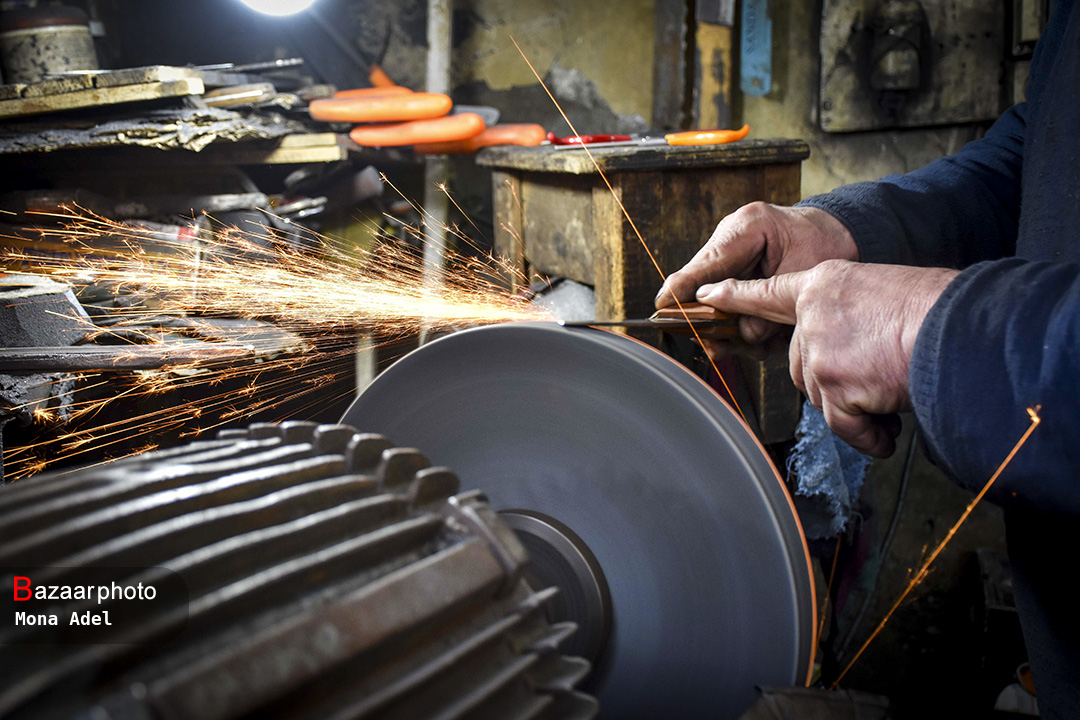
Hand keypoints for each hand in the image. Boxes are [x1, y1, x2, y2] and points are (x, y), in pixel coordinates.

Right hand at [655, 203, 858, 342]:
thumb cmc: (824, 246)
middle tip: (717, 345)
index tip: (664, 305)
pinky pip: (726, 299)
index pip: (706, 263)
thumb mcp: (802, 276)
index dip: (682, 288)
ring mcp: (731, 252)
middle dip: (709, 318)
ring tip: (759, 338)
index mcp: (747, 227)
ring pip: (713, 297)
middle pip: (701, 283)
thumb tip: (742, 333)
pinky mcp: (734, 268)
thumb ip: (768, 307)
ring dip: (730, 324)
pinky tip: (765, 329)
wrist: (837, 233)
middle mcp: (732, 237)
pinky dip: (742, 319)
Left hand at [695, 260, 958, 457]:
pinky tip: (888, 430)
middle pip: (803, 365)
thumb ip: (849, 317)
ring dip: (857, 407)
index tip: (708, 293)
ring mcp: (819, 351)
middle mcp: (813, 315)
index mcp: (824, 284)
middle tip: (877, 375)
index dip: (737, 296)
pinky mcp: (832, 384)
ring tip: (895, 391)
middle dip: (835, 381)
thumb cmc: (936, 312)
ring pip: (823, 397)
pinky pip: (842, 425)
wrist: (957, 329)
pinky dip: (868, 435)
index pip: (771, 293)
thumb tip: (846, 355)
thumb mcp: (883, 293)